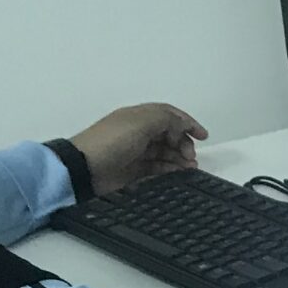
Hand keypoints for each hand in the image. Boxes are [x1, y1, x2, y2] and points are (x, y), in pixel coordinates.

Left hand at [70, 102, 207, 196]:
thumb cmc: (110, 142)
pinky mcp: (134, 170)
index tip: (202, 135)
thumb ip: (166, 119)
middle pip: (169, 134)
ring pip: (165, 151)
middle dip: (184, 142)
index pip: (168, 115)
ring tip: (190, 167)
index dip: (187, 122)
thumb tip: (182, 126)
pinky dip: (170, 169)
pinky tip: (178, 173)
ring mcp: (136, 151)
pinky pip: (158, 167)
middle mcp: (138, 132)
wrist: (85, 168)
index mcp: (139, 116)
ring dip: (180, 157)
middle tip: (191, 155)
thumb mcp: (141, 122)